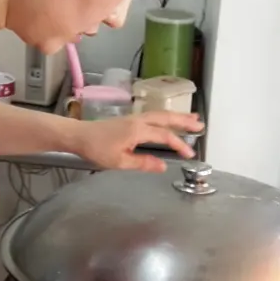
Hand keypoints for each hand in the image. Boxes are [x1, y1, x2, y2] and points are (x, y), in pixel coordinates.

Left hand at [75, 111, 204, 172]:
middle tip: (201, 125)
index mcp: (138, 131)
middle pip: (166, 118)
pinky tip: (169, 121)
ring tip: (192, 119)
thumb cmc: (97, 149)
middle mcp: (138, 121)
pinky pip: (153, 116)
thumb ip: (143, 163)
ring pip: (160, 115)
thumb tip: (162, 166)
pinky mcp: (130, 120)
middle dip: (184, 121)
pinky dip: (165, 117)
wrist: (78, 135)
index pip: (165, 136)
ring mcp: (134, 118)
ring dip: (177, 117)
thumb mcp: (120, 162)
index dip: (179, 145)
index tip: (190, 155)